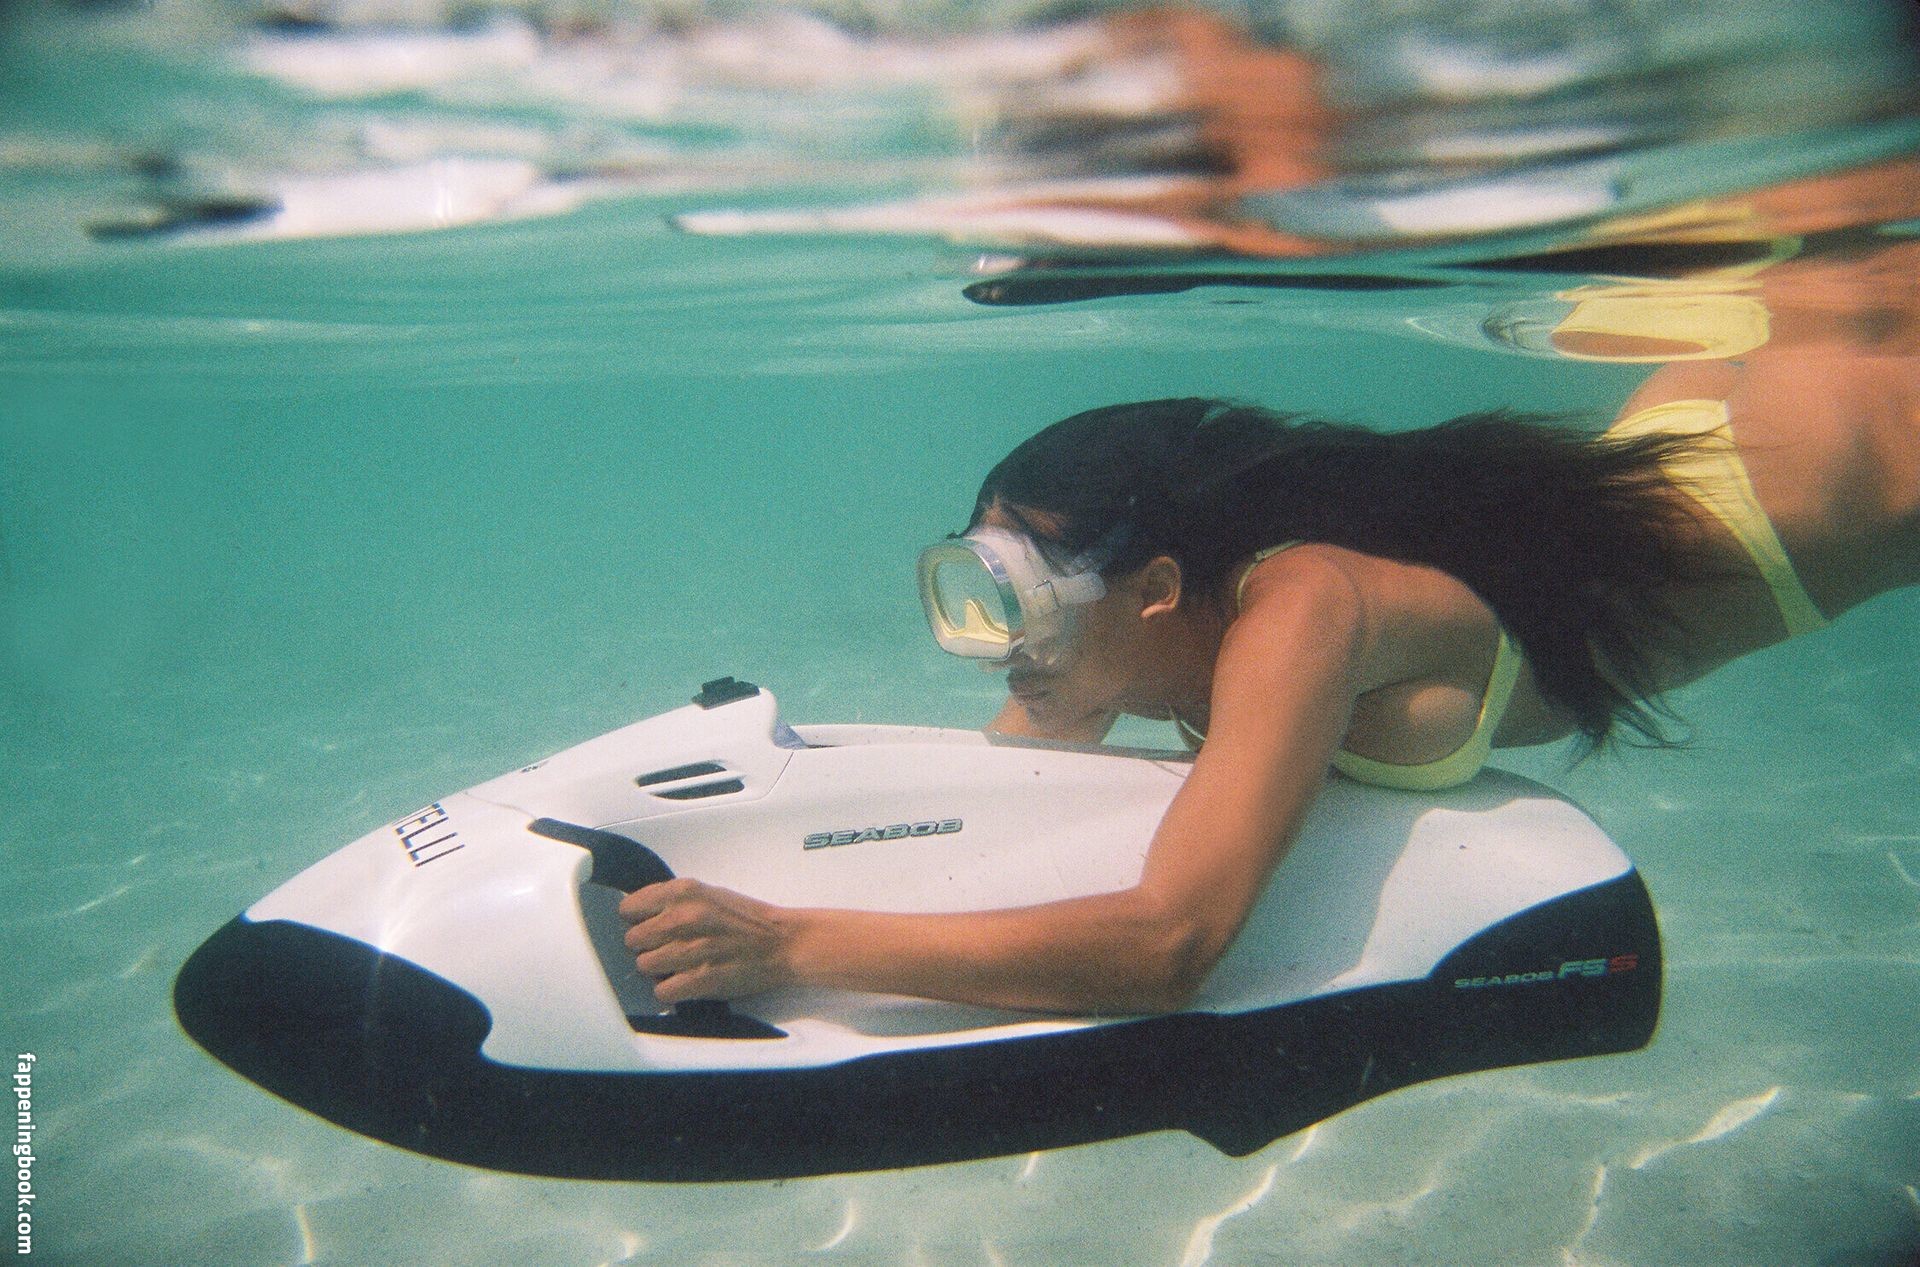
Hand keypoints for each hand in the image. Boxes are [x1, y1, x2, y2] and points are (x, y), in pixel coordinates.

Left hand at [618, 877, 795, 1003]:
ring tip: (679, 966)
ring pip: (644, 966)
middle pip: (633, 940)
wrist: (784, 943)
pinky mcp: (700, 979)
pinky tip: (686, 982)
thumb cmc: (748, 920)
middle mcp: (683, 918)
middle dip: (648, 946)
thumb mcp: (709, 894)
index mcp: (684, 892)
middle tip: (668, 948)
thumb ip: (673, 901)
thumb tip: (639, 915)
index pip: (629, 909)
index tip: (650, 926)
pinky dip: (672, 991)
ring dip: (659, 970)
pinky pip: (661, 991)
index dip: (638, 920)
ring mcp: (691, 950)